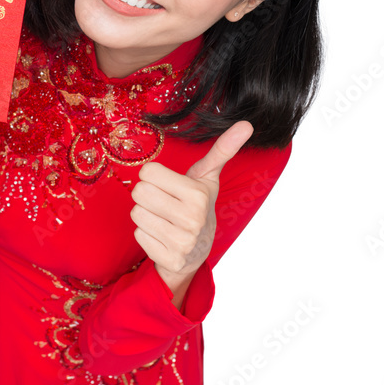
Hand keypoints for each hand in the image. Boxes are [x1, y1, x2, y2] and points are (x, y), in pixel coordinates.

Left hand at [130, 120, 253, 281]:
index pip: (148, 172)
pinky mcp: (170, 260)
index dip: (154, 176)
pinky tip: (162, 236)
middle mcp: (191, 219)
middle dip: (147, 195)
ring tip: (163, 219)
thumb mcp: (208, 177)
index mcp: (198, 195)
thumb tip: (246, 124)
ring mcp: (181, 242)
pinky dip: (146, 235)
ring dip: (146, 215)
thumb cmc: (198, 205)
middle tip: (163, 201)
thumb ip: (222, 149)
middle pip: (139, 192)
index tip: (167, 184)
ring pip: (136, 214)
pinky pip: (139, 236)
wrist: (198, 251)